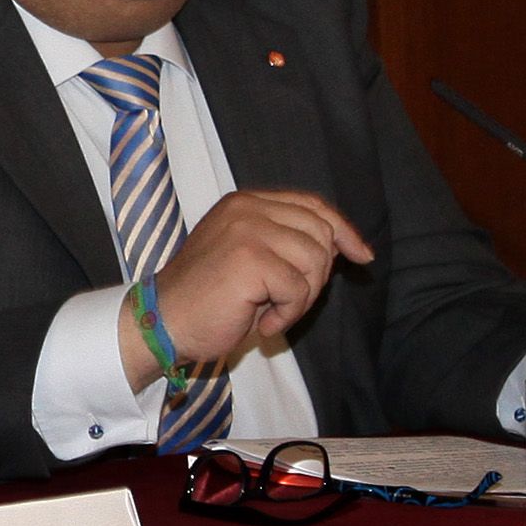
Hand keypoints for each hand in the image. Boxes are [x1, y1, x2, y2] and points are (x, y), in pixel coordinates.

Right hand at [120, 190, 375, 390]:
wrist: (163, 323)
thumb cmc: (208, 299)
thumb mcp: (250, 257)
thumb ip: (286, 241)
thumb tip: (345, 246)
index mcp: (246, 202)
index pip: (312, 205)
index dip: (343, 230)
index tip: (362, 255)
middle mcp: (247, 207)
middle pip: (320, 233)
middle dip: (316, 276)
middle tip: (285, 301)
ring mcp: (247, 230)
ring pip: (315, 261)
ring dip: (301, 298)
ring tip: (271, 312)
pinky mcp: (249, 258)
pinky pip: (297, 289)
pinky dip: (287, 315)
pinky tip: (261, 323)